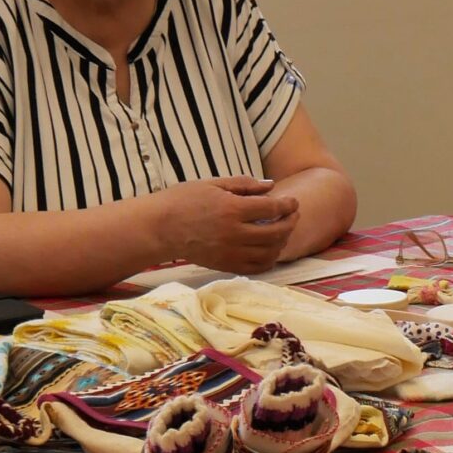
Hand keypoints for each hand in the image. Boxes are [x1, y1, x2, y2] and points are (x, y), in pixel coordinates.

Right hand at [155, 175, 297, 272]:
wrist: (159, 228)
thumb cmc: (182, 200)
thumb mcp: (213, 184)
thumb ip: (244, 184)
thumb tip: (271, 185)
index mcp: (232, 209)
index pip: (272, 209)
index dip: (288, 205)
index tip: (293, 201)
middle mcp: (234, 233)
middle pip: (276, 232)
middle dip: (290, 222)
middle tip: (293, 215)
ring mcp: (230, 252)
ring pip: (270, 252)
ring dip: (282, 241)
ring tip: (283, 231)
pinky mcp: (225, 265)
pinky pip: (256, 267)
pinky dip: (269, 259)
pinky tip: (270, 249)